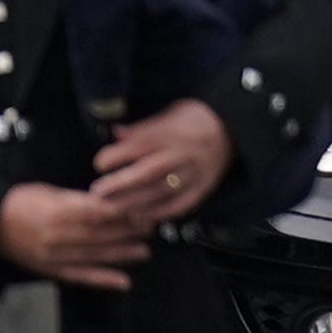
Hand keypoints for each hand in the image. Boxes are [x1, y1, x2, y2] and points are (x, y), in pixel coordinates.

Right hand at [0, 180, 150, 287]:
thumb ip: (77, 199)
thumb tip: (106, 202)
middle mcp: (60, 236)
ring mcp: (56, 256)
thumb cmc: (18, 202)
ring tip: (144, 252)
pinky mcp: (51, 270)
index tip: (142, 211)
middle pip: (101, 235)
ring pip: (96, 256)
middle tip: (151, 230)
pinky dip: (103, 280)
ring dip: (122, 255)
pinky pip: (81, 277)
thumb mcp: (48, 191)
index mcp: (59, 212)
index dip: (123, 214)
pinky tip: (123, 282)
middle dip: (129, 233)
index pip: (99, 214)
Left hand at [87, 98, 237, 238]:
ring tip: (114, 209)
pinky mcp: (202, 189)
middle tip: (98, 193)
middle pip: (149, 172)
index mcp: (173, 133)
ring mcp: (193, 174)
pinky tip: (142, 219)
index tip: (99, 163)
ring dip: (136, 203)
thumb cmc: (197, 119)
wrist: (233, 130)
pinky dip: (160, 214)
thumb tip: (114, 133)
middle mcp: (182, 155)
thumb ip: (142, 128)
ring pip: (162, 192)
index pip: (142, 145)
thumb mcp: (170, 114)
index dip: (119, 155)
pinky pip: (180, 206)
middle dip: (121, 184)